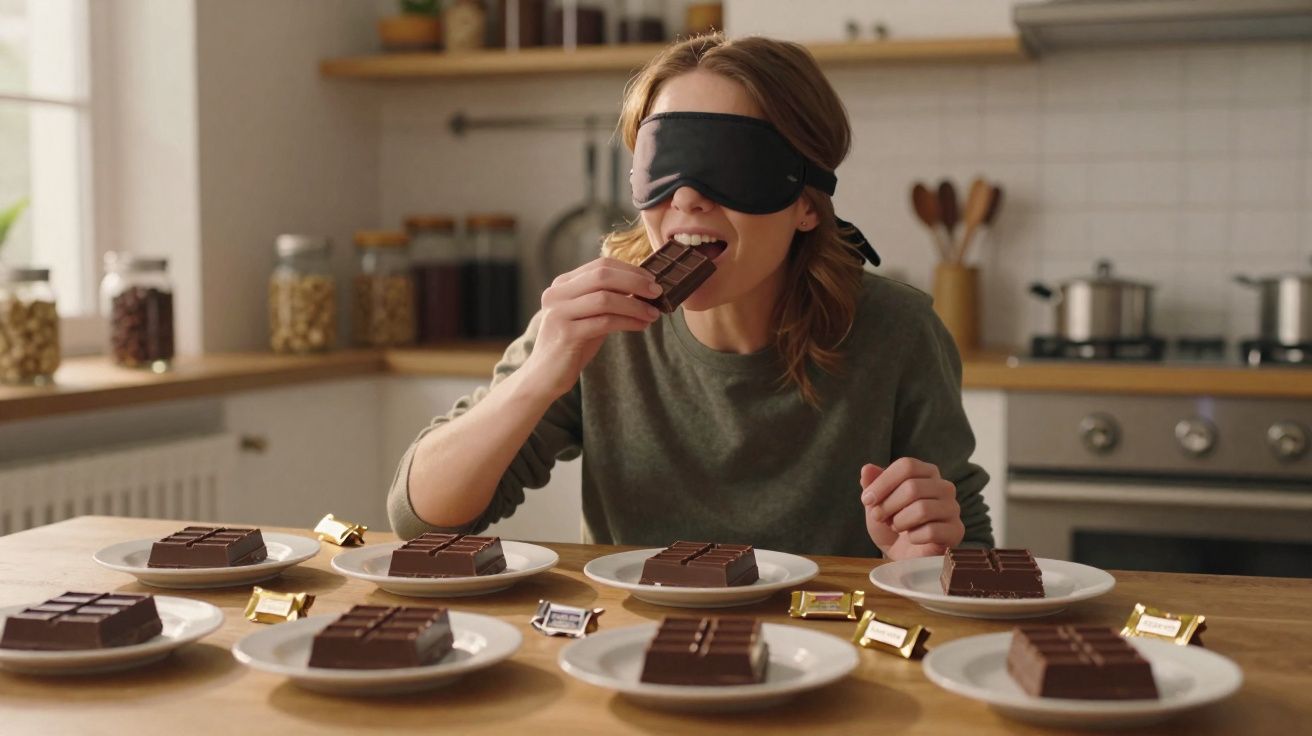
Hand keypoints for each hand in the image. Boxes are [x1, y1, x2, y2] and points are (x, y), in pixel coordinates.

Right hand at [522, 257, 662, 398]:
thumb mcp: (589, 315)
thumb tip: (644, 288)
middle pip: (602, 275)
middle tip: (658, 292)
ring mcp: (558, 313)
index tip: (652, 280)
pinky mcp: (565, 334)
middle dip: (635, 282)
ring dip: (635, 305)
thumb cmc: (572, 345)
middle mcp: (556, 293)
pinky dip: (628, 322)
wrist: (544, 376)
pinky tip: (641, 326)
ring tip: (653, 314)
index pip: (600, 265)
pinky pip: (604, 322)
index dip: (630, 270)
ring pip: (605, 298)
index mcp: (562, 284)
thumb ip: (607, 299)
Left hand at [859, 458, 963, 559]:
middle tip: (879, 517)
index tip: (866, 500)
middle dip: (888, 505)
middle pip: (912, 487)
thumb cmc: (892, 525)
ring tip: (897, 527)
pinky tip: (912, 539)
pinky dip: (914, 537)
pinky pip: (931, 531)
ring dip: (900, 522)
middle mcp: (944, 487)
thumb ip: (872, 484)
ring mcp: (953, 509)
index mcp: (927, 472)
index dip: (883, 482)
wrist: (903, 555)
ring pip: (922, 509)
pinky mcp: (956, 531)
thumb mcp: (876, 504)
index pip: (907, 466)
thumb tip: (867, 469)